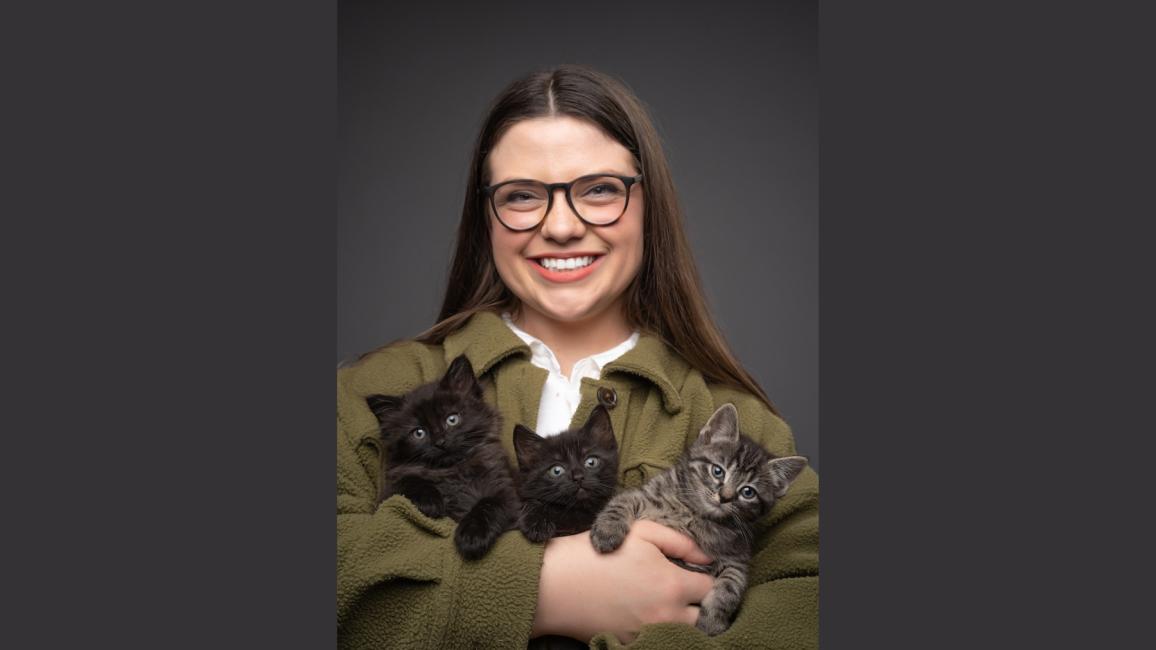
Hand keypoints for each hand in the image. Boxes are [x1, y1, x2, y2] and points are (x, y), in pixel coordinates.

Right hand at [531, 520, 714, 643]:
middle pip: (705, 619)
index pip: (713, 589)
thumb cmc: (597, 553)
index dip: (709, 578)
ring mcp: (649, 634)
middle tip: (688, 592)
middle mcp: (667, 615)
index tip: (698, 572)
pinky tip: (645, 615)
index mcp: (673, 585)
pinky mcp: (631, 644)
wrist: (555, 584)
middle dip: (701, 605)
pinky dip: (660, 632)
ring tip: (668, 604)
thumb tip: (708, 556)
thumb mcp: (641, 532)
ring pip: (685, 634)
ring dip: (684, 621)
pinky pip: (659, 641)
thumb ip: (680, 542)